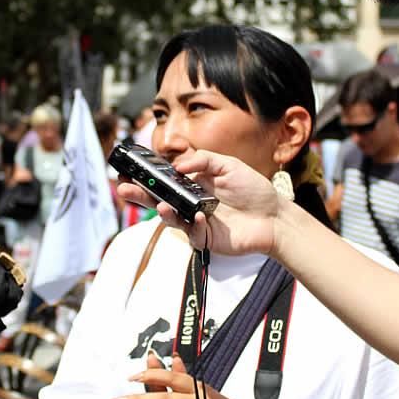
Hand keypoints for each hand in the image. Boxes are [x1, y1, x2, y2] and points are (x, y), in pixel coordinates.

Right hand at [117, 150, 281, 256]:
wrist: (274, 217)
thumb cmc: (253, 190)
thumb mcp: (229, 165)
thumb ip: (204, 160)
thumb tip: (178, 165)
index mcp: (192, 184)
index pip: (163, 180)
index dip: (146, 177)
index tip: (129, 171)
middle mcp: (189, 202)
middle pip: (157, 199)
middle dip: (139, 194)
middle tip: (123, 188)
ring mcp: (195, 221)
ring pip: (170, 218)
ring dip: (162, 211)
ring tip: (160, 205)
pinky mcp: (204, 238)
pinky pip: (192, 232)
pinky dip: (194, 224)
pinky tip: (201, 216)